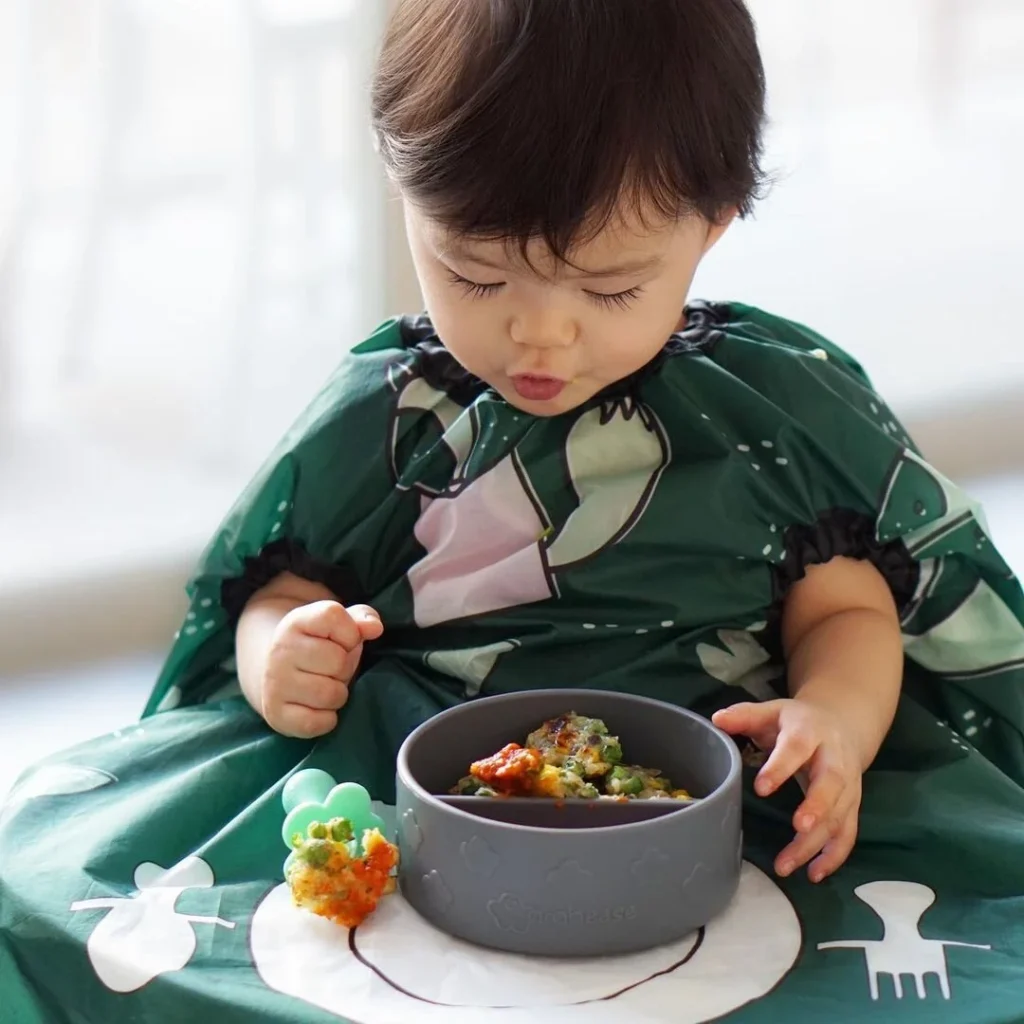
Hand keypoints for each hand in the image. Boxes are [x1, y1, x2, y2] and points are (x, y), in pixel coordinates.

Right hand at [261, 600, 382, 738]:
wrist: (276, 674)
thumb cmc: (319, 647)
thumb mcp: (339, 626)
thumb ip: (362, 618)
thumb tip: (375, 628)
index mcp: (296, 622)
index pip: (333, 616)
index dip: (349, 632)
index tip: (342, 641)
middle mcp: (280, 650)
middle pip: (338, 661)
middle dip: (344, 668)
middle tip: (331, 670)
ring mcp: (275, 683)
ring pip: (330, 695)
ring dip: (338, 695)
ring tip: (325, 686)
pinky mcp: (276, 714)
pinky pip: (317, 723)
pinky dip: (326, 719)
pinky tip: (318, 707)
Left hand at [712, 698, 861, 882]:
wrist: (842, 724)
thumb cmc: (797, 722)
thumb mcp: (772, 711)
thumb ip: (745, 716)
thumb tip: (716, 719)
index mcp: (810, 731)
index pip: (797, 747)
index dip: (781, 767)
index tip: (761, 788)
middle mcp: (835, 758)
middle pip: (832, 782)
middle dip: (817, 805)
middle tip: (798, 826)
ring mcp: (849, 785)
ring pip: (839, 814)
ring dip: (816, 842)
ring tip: (786, 865)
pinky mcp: (852, 806)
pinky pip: (848, 833)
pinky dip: (834, 856)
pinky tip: (814, 874)